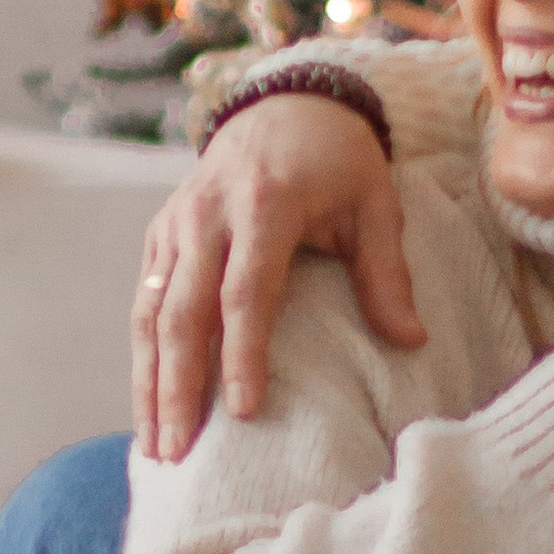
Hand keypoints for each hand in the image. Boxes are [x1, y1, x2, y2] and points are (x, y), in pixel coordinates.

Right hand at [133, 98, 424, 459]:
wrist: (286, 102)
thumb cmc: (339, 161)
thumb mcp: (376, 204)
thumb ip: (388, 273)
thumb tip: (411, 342)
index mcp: (264, 204)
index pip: (245, 292)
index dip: (242, 354)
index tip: (245, 412)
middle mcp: (208, 213)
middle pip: (183, 312)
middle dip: (176, 387)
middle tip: (177, 452)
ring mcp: (177, 223)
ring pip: (150, 312)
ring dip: (148, 383)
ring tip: (154, 447)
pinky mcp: (160, 233)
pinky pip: (144, 301)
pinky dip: (142, 357)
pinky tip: (147, 404)